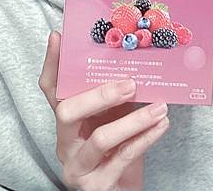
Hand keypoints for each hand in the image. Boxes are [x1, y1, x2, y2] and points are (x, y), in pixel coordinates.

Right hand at [38, 31, 169, 190]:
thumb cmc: (119, 148)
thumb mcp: (114, 117)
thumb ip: (115, 94)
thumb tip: (133, 57)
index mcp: (67, 121)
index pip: (51, 90)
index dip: (52, 64)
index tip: (59, 37)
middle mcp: (65, 142)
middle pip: (67, 112)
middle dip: (100, 95)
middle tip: (131, 84)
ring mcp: (78, 167)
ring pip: (100, 139)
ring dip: (134, 120)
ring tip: (160, 107)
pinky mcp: (97, 186)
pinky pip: (123, 158)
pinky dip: (146, 138)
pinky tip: (162, 124)